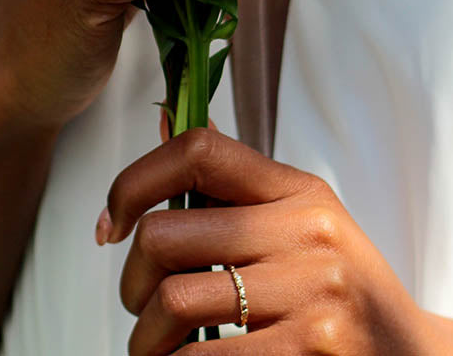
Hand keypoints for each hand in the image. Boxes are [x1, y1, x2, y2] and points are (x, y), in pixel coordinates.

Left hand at [103, 129, 433, 354]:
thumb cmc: (340, 291)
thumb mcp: (300, 224)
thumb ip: (232, 189)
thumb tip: (164, 119)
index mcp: (297, 192)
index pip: (199, 151)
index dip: (135, 180)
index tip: (112, 224)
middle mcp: (306, 234)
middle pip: (167, 236)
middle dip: (130, 281)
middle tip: (137, 304)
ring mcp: (311, 296)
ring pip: (175, 303)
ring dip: (146, 339)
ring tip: (155, 348)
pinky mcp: (309, 355)